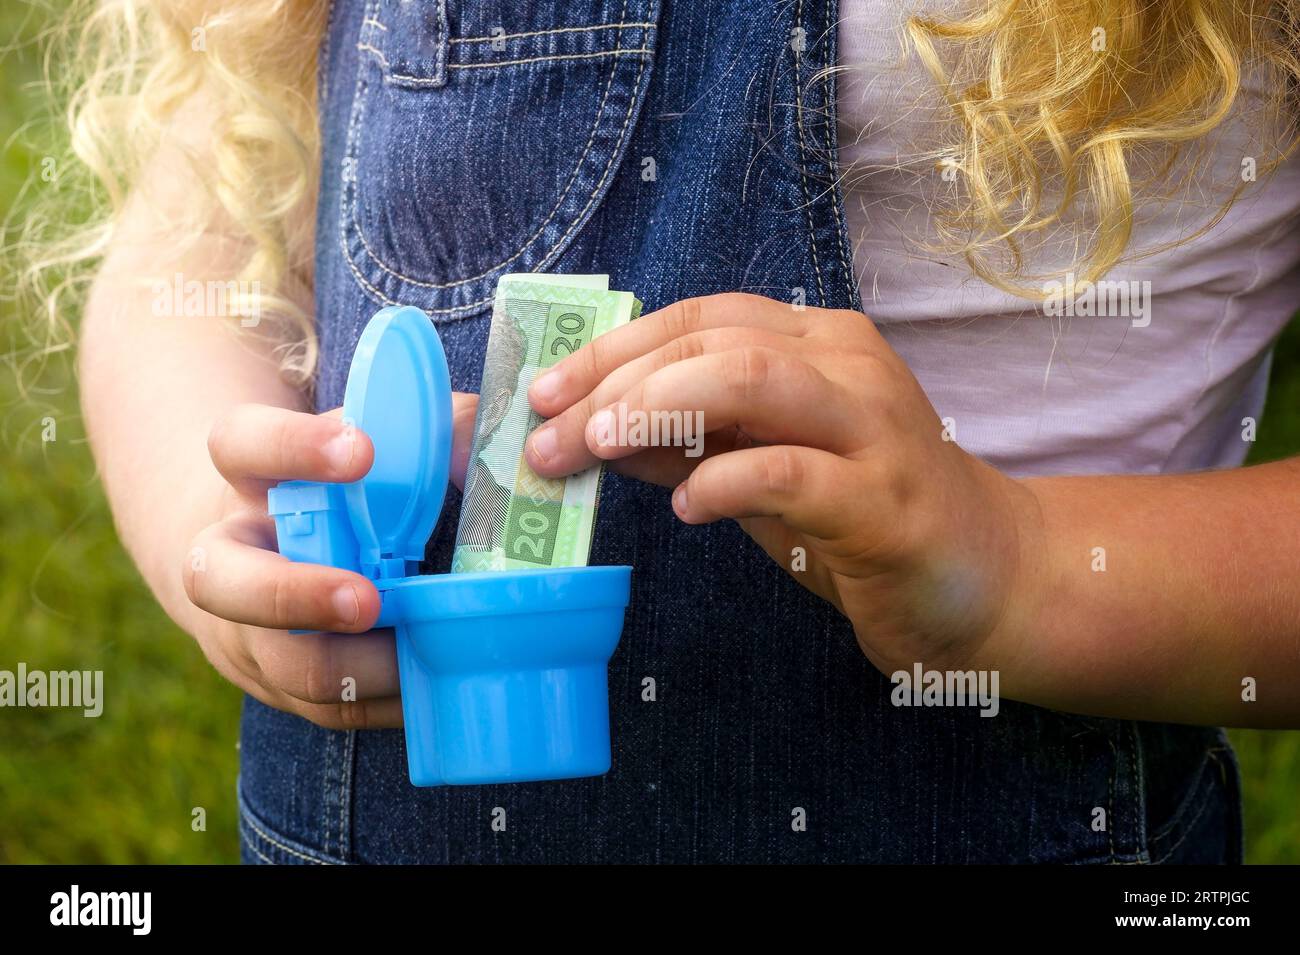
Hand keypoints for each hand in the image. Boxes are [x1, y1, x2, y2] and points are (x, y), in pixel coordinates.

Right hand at [182, 396, 478, 728]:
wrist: (263, 552)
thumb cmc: (333, 491)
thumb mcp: (362, 446)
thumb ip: (422, 434)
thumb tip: (478, 445)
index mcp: (245, 477)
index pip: (241, 445)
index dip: (293, 448)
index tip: (362, 450)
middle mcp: (227, 556)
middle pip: (220, 581)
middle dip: (295, 595)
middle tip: (367, 598)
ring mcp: (246, 630)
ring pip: (282, 663)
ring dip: (357, 665)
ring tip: (419, 649)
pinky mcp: (282, 684)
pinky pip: (329, 708)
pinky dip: (386, 699)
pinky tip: (434, 680)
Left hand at [523, 293, 1042, 676]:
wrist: (985, 577)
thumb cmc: (863, 516)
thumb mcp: (761, 469)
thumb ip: (689, 443)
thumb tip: (594, 429)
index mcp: (817, 343)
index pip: (700, 318)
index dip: (613, 348)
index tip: (544, 391)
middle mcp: (847, 366)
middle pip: (712, 342)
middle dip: (614, 383)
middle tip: (547, 436)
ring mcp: (873, 426)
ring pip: (750, 379)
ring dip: (657, 408)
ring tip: (599, 446)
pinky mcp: (884, 499)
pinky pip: (787, 471)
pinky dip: (721, 482)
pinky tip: (684, 507)